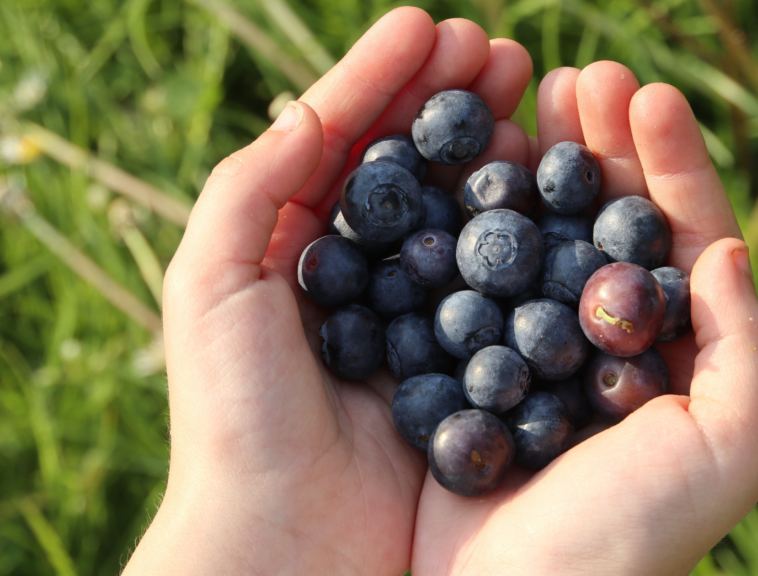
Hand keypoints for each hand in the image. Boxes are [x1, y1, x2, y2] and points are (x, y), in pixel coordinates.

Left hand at [123, 8, 534, 574]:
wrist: (286, 545)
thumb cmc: (233, 413)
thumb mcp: (209, 280)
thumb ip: (252, 184)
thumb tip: (314, 106)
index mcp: (292, 246)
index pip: (342, 140)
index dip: (384, 80)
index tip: (433, 27)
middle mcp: (359, 273)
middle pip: (410, 165)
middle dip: (450, 100)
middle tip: (497, 52)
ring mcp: (416, 315)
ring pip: (459, 210)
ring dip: (492, 146)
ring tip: (526, 91)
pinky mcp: (465, 361)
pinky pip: (497, 281)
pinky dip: (523, 226)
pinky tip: (548, 184)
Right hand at [410, 64, 757, 574]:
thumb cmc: (628, 538)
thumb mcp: (724, 449)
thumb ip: (743, 350)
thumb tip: (728, 249)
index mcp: (668, 352)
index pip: (677, 235)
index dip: (666, 162)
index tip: (640, 93)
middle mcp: (597, 339)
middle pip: (603, 219)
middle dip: (597, 144)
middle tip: (577, 75)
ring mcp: (524, 343)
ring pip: (534, 235)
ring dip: (532, 164)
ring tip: (523, 101)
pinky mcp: (459, 359)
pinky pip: (465, 276)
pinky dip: (465, 222)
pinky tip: (457, 176)